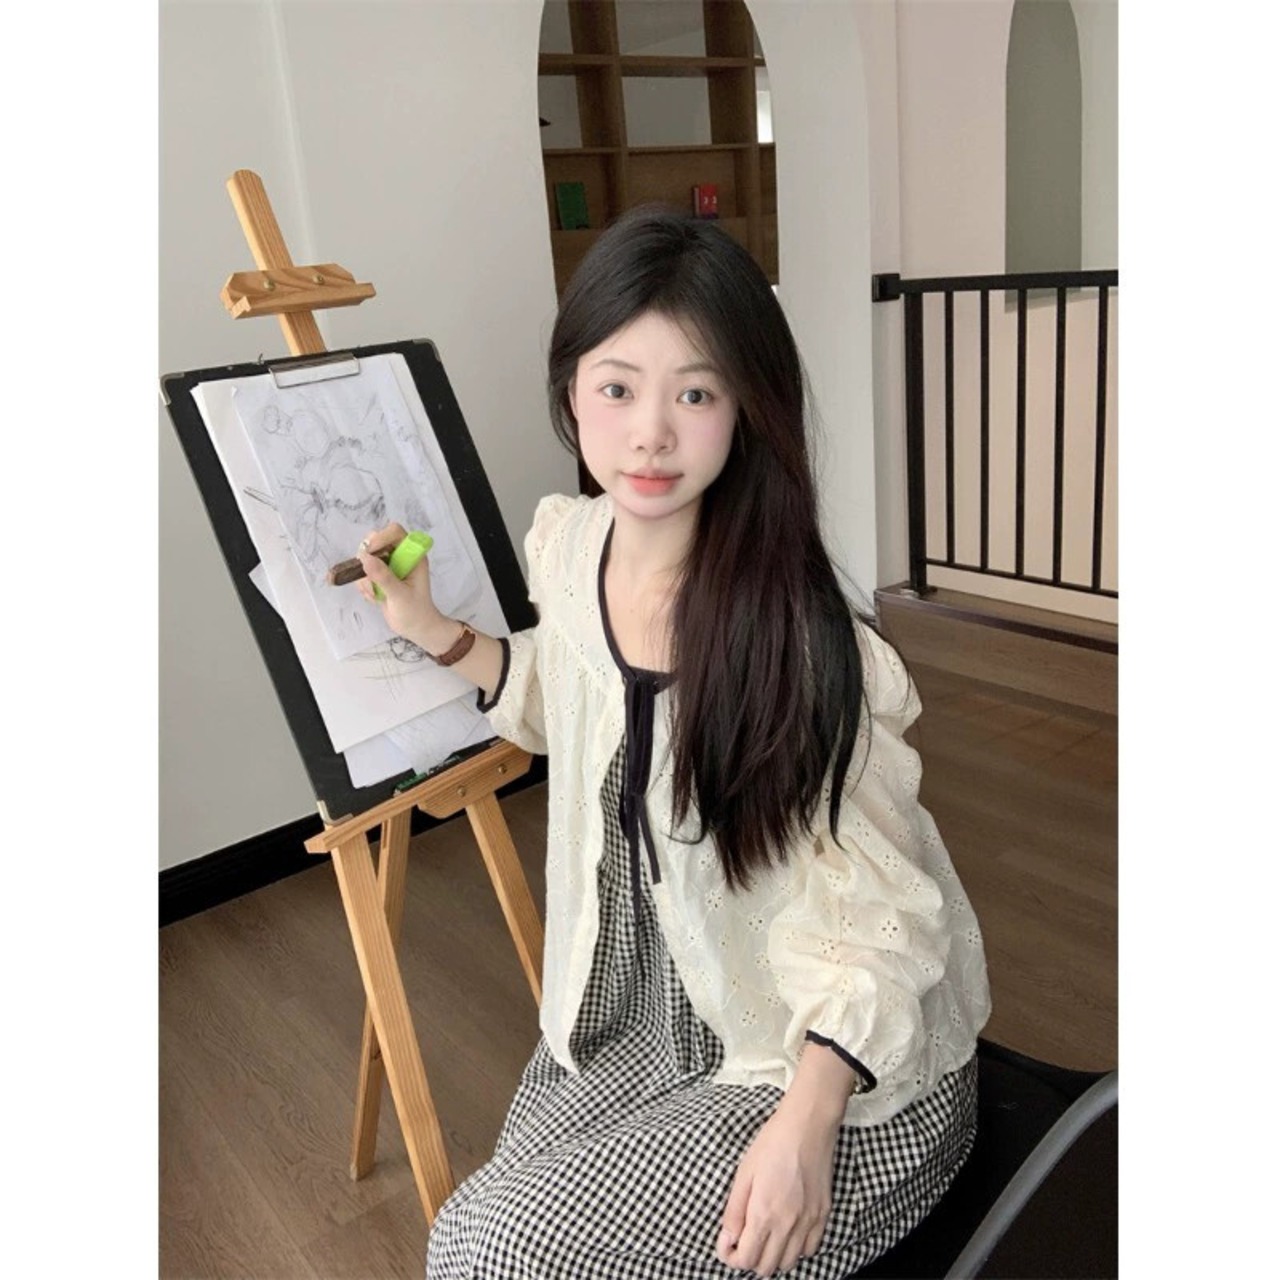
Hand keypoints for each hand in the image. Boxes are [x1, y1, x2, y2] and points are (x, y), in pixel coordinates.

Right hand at [355, 522, 453, 652]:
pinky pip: (362, 574)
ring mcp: (388, 566)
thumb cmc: (415, 611)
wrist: (415, 628)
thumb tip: (365, 558)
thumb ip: (383, 577)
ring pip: (365, 559)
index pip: (395, 532)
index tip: (370, 554)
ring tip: (377, 594)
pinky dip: (364, 586)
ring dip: (365, 578)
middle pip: (375, 541)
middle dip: (368, 560)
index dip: (381, 538)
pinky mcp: (379, 576)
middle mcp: (400, 557)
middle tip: (371, 578)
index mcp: (412, 556)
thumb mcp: (400, 595)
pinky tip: (376, 598)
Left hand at [715, 1096, 838, 1275]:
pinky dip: (796, 1249)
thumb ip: (734, 1211)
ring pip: (789, 1263)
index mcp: (764, 1213)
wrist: (808, 1125)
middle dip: (749, 1259)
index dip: (731, 1257)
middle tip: (742, 1240)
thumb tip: (728, 1239)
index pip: (746, 1260)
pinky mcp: (823, 1215)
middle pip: (766, 1267)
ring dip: (772, 1257)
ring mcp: (809, 1222)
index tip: (727, 1244)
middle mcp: (788, 1224)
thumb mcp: (743, 1173)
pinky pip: (810, 1249)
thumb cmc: (773, 1143)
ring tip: (764, 1236)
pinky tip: (786, 1232)